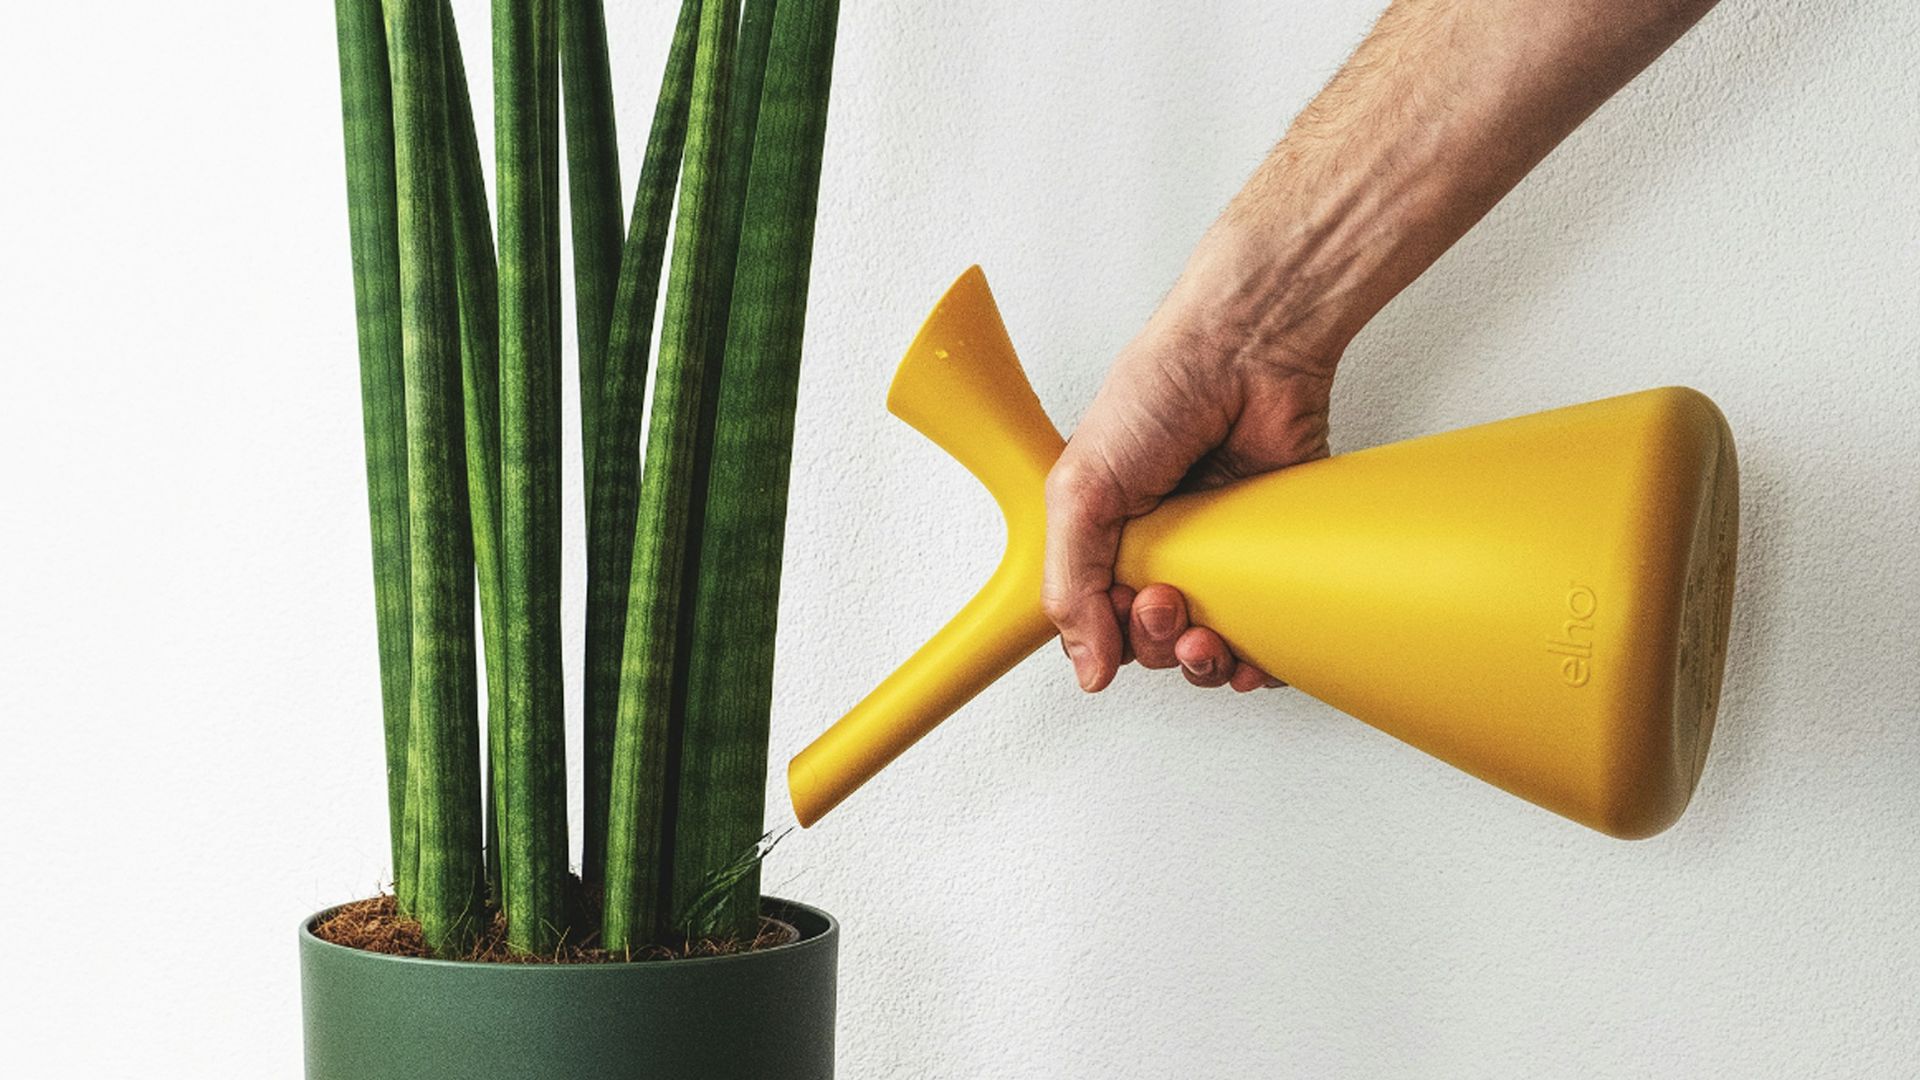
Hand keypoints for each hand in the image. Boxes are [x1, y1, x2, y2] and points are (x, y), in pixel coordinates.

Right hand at [1043, 222, 1339, 692]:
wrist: (1247, 351)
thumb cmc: (1160, 391)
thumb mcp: (1080, 489)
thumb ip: (1069, 581)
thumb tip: (1085, 665)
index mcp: (1109, 534)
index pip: (1100, 619)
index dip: (1109, 637)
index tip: (1120, 618)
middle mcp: (1164, 548)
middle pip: (1155, 642)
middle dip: (1156, 642)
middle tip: (1165, 603)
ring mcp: (1221, 554)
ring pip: (1211, 647)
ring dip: (1205, 661)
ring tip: (1205, 633)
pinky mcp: (1274, 554)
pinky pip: (1269, 632)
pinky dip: (1259, 661)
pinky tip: (1250, 657)